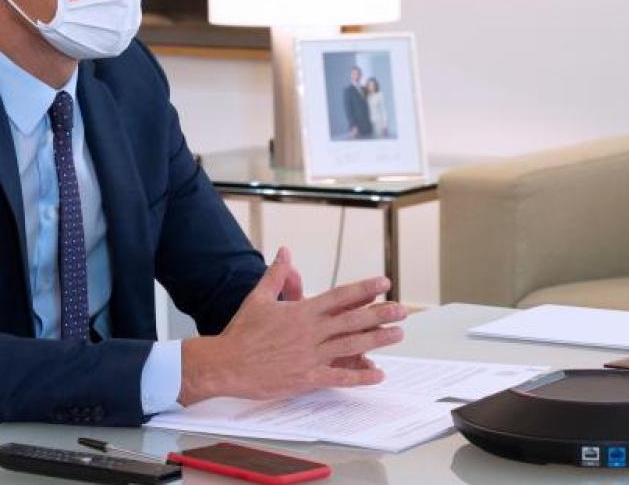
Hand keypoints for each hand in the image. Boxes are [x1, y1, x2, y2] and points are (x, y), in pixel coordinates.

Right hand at [179, 247, 405, 403]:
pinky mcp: (306, 377)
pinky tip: (377, 374)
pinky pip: (338, 376)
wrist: (225, 363)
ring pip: (351, 346)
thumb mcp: (258, 298)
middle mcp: (310, 332)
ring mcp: (310, 355)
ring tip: (398, 333)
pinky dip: (359, 376)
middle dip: (380, 314)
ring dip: (377, 339)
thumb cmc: (241, 332)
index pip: (340, 296)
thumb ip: (276, 275)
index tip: (384, 282)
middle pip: (352, 320)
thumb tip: (284, 252)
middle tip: (402, 309)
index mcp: (302, 311)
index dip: (364, 289)